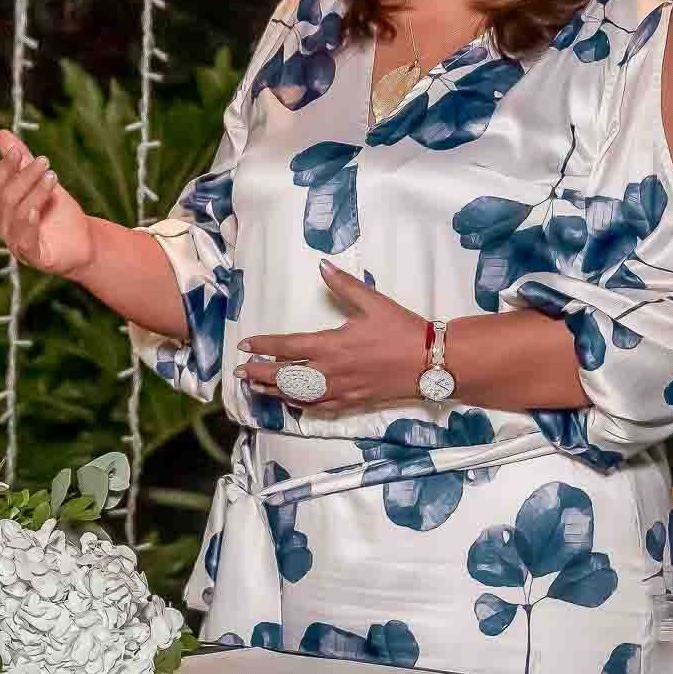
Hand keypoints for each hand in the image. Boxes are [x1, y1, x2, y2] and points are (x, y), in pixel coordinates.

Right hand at [0, 130, 97, 278]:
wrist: (83, 241)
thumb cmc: (58, 213)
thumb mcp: (42, 181)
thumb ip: (22, 161)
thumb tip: (2, 134)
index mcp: (2, 205)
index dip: (6, 166)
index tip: (19, 151)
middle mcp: (4, 224)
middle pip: (7, 196)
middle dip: (25, 177)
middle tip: (45, 161)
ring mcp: (16, 242)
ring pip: (17, 214)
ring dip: (34, 193)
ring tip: (52, 177)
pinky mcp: (33, 257)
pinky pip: (24, 242)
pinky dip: (27, 225)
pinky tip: (34, 211)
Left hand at [236, 262, 431, 414]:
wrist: (431, 363)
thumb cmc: (402, 330)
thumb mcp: (373, 302)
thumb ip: (344, 285)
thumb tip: (322, 265)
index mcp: (331, 345)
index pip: (287, 347)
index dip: (264, 346)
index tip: (246, 345)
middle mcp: (331, 371)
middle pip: (286, 375)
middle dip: (260, 373)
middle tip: (240, 372)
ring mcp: (342, 390)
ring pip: (300, 395)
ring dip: (275, 391)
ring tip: (257, 388)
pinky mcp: (354, 402)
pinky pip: (321, 407)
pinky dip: (302, 405)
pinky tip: (292, 403)